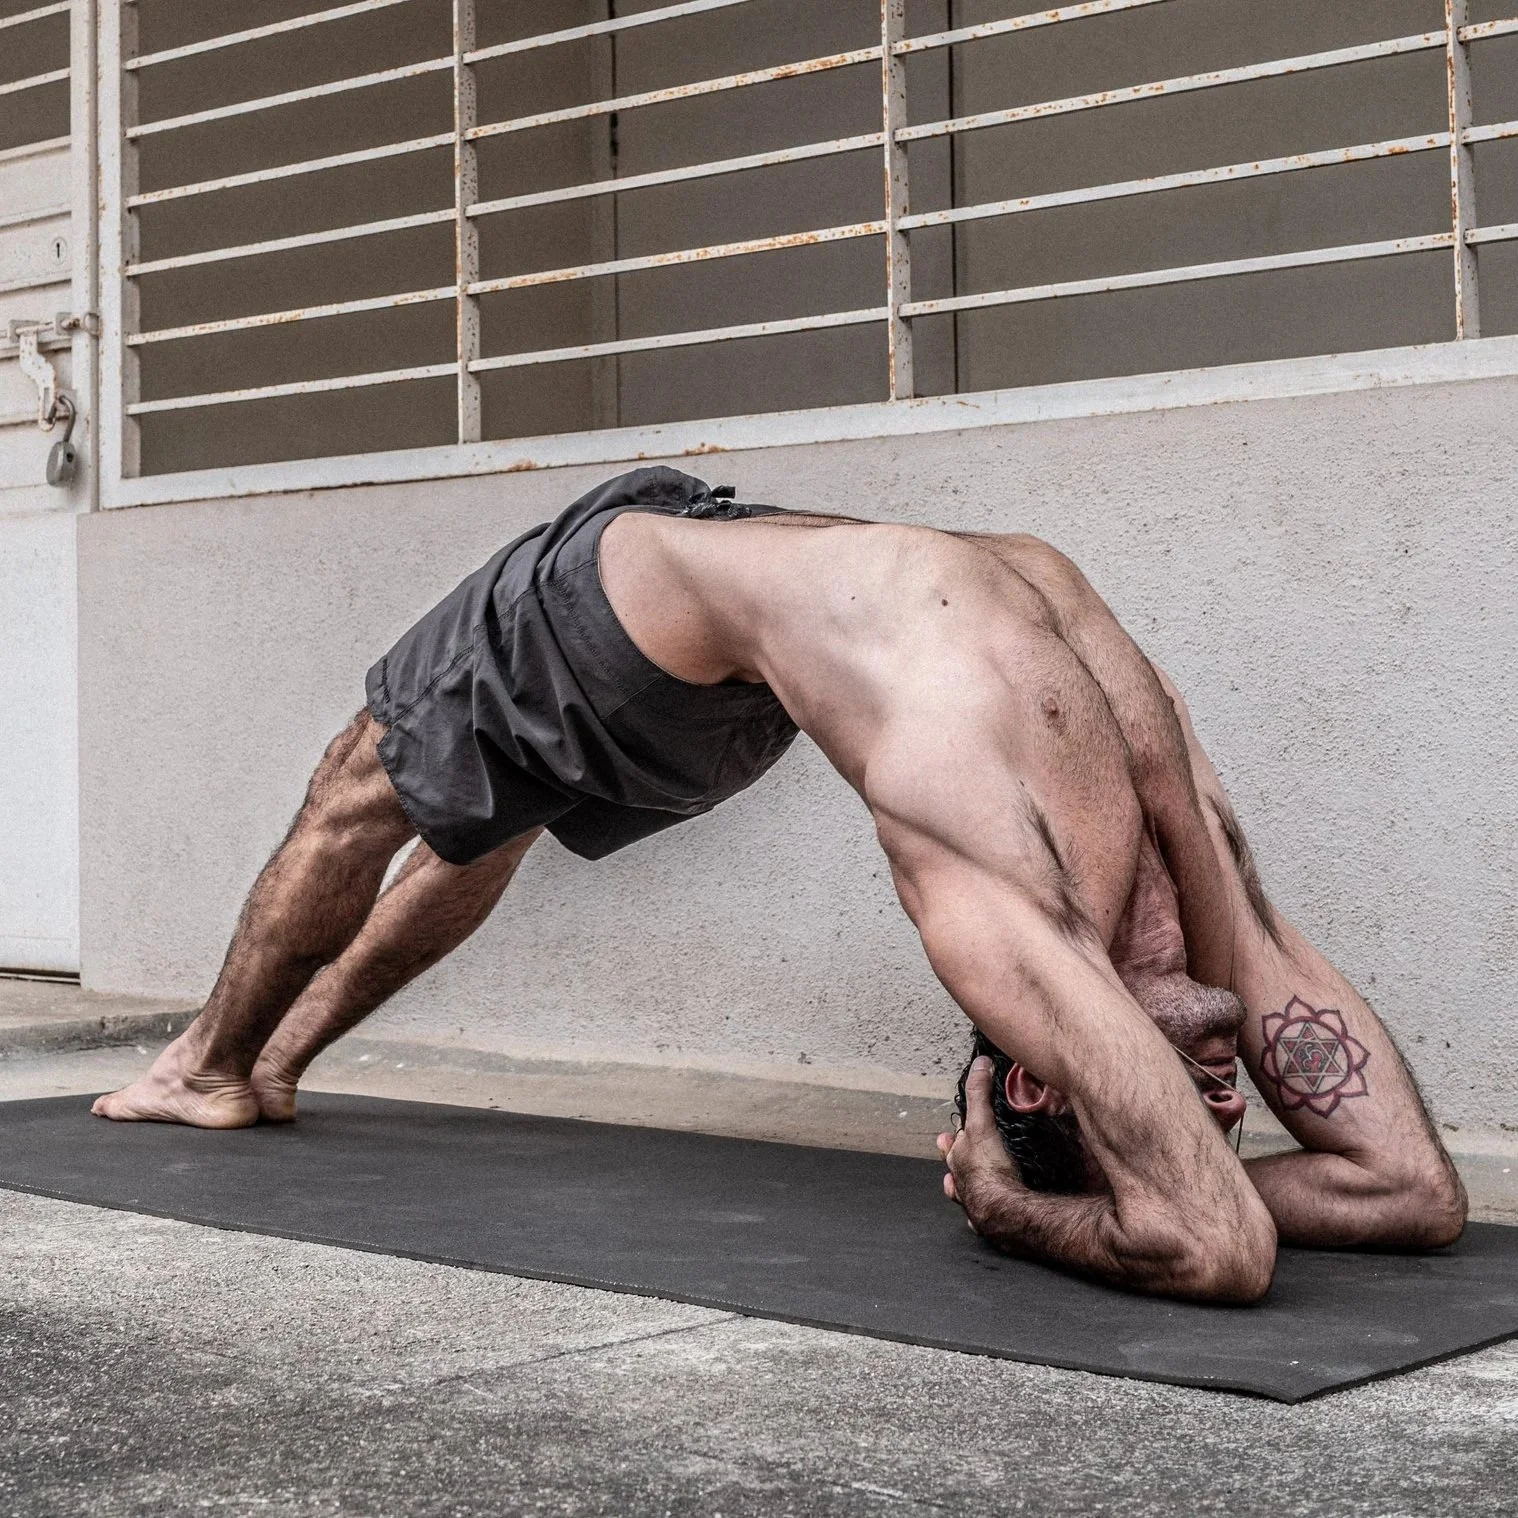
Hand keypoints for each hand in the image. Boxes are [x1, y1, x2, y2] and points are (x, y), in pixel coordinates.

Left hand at [936, 1055, 1025, 1236]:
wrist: (1005, 1213)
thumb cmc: (991, 1172)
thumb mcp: (982, 1124)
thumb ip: (979, 1093)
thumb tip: (979, 1064)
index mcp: (959, 1158)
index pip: (953, 1143)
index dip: (954, 1137)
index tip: (953, 1133)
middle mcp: (962, 1182)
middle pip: (958, 1168)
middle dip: (960, 1161)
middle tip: (962, 1154)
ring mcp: (973, 1203)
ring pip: (966, 1193)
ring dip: (968, 1187)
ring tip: (973, 1183)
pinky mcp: (989, 1221)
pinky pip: (982, 1216)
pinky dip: (984, 1212)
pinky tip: (990, 1211)